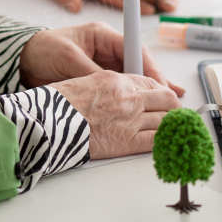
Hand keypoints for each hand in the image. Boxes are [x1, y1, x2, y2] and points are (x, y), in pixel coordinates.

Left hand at [18, 21, 185, 96]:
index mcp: (103, 35)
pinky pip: (122, 89)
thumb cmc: (43, 49)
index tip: (161, 84)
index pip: (134, 49)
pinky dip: (135, 98)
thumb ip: (90, 71)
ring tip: (169, 106)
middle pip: (139, 65)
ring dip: (149, 92)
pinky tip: (150, 107)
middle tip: (171, 99)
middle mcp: (108, 49)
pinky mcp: (100, 81)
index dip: (150, 67)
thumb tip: (113, 87)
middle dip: (156, 82)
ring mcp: (105, 65)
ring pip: (135, 78)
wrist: (22, 60)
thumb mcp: (67, 58)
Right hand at [50, 71, 182, 158]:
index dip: (160, 90)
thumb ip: (107, 86)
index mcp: (114, 79)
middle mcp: (127, 96)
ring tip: (173, 130)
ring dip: (171, 125)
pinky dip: (165, 140)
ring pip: (165, 119)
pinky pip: (157, 140)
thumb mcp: (83, 83)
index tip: (163, 97)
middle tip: (174, 113)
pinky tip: (167, 142)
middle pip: (165, 98)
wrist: (48, 125)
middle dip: (172, 106)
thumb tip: (118, 95)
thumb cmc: (57, 105)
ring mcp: (130, 119)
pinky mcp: (128, 142)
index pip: (149, 81)